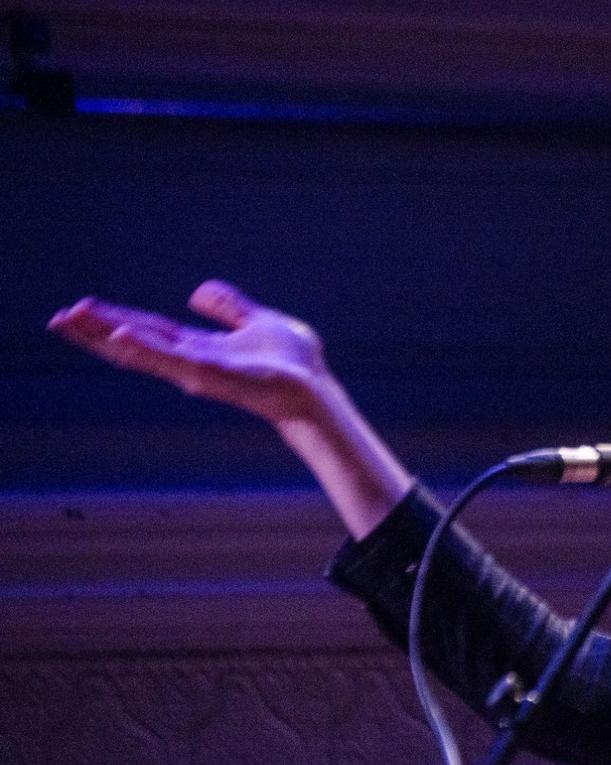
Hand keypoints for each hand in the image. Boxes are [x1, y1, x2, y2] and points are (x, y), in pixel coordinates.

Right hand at [48, 280, 329, 424]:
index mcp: (200, 348)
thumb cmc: (293, 363)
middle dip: (96, 332)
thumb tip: (196, 292)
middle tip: (57, 318)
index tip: (80, 309)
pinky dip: (146, 349)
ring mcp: (198, 371)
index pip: (148, 331)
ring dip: (107, 337)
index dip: (114, 320)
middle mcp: (192, 361)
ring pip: (143, 353)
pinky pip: (173, 361)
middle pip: (135, 342)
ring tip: (73, 321)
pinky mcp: (212, 377)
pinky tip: (119, 337)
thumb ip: (229, 307)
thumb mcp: (257, 321)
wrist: (314, 388)